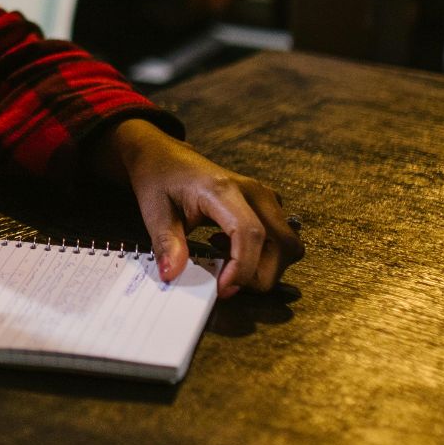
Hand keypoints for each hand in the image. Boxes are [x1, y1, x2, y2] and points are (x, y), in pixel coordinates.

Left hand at [90, 119, 303, 297]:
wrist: (165, 155)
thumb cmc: (161, 178)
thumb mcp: (154, 210)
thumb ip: (166, 243)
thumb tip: (173, 274)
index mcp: (222, 190)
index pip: (250, 233)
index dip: (242, 268)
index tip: (223, 289)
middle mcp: (252, 192)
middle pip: (282, 244)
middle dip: (260, 275)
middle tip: (226, 282)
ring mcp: (263, 196)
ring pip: (288, 244)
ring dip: (266, 266)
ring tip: (228, 261)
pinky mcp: (265, 203)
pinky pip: (281, 238)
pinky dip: (265, 255)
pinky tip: (230, 248)